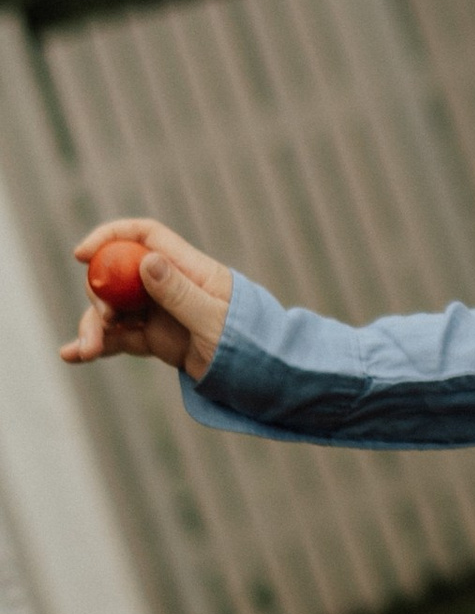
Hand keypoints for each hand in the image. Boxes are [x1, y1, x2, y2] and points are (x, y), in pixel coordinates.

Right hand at [60, 220, 233, 383]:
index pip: (145, 238)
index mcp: (189, 269)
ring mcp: (160, 312)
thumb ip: (180, 293)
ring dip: (94, 326)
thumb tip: (148, 260)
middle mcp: (170, 286)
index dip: (112, 237)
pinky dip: (98, 344)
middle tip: (104, 319)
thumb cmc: (249, 342)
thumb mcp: (213, 318)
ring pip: (114, 309)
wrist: (262, 376)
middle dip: (100, 294)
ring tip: (86, 351)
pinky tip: (73, 355)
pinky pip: (119, 337)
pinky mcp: (155, 338)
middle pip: (119, 275)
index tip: (82, 254)